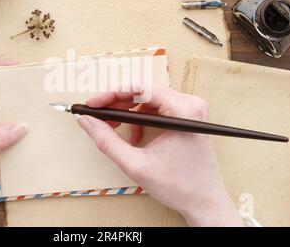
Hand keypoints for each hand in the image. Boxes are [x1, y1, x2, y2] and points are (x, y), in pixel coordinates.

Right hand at [76, 83, 243, 226]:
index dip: (112, 93)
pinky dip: (140, 118)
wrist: (203, 201)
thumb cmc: (179, 186)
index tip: (93, 103)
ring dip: (127, 110)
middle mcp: (190, 104)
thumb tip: (86, 121)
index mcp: (184, 111)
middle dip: (117, 102)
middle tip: (97, 114)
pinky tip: (134, 136)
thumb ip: (106, 141)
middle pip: (144, 90)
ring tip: (113, 127)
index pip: (141, 88)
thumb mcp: (135, 165)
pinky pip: (156, 107)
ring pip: (148, 97)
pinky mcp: (186, 116)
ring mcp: (190, 109)